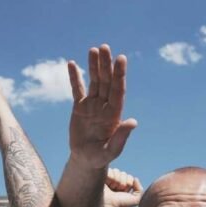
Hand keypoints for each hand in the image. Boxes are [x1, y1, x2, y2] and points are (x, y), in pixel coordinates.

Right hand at [67, 45, 136, 168]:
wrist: (86, 160)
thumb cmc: (100, 157)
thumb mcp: (111, 150)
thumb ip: (122, 137)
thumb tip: (133, 121)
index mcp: (114, 114)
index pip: (118, 89)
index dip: (119, 74)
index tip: (121, 58)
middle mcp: (105, 105)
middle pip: (106, 81)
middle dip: (105, 64)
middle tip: (105, 47)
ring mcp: (92, 105)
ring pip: (94, 81)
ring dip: (93, 66)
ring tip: (93, 49)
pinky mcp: (79, 107)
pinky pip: (77, 89)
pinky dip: (74, 77)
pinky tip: (72, 63)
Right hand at [103, 167, 141, 206]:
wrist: (109, 206)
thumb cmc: (121, 205)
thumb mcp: (135, 200)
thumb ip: (140, 190)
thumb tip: (135, 178)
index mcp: (122, 187)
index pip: (129, 177)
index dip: (128, 183)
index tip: (124, 192)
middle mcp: (115, 182)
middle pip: (123, 173)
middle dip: (122, 182)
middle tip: (117, 190)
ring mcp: (107, 179)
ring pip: (116, 171)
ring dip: (116, 180)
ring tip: (112, 188)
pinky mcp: (101, 177)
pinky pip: (109, 170)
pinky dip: (110, 176)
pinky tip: (107, 184)